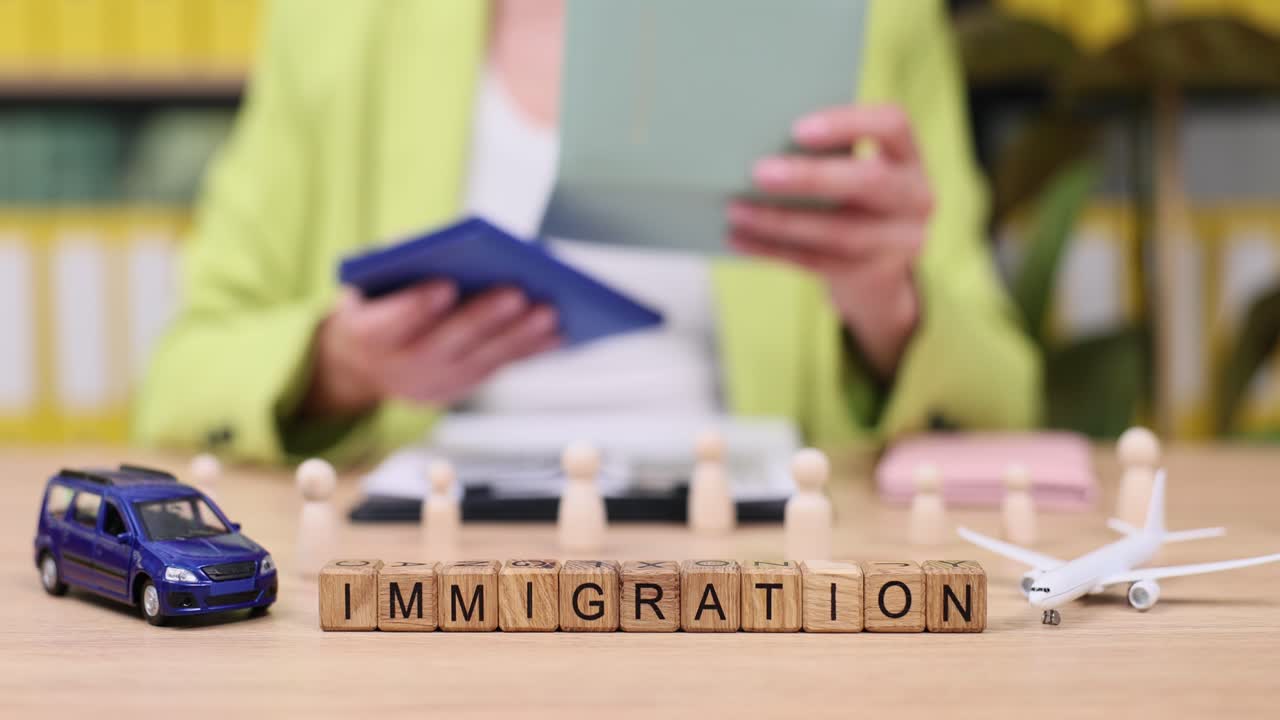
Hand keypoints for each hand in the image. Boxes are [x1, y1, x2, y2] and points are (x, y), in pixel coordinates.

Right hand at [302, 282, 560, 416]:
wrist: (363, 367)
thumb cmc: (375, 305)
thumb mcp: (367, 280)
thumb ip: (393, 258)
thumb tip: (435, 242)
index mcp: (368, 332)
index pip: (393, 321)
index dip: (417, 305)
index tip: (446, 284)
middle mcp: (400, 365)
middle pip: (446, 342)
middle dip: (483, 318)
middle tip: (516, 292)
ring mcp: (432, 383)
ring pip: (480, 360)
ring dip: (518, 337)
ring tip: (549, 311)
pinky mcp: (459, 389)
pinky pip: (497, 369)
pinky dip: (528, 351)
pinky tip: (556, 333)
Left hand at [726, 105, 931, 377]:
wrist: (879, 267)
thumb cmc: (851, 199)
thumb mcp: (854, 171)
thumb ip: (826, 155)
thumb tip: (757, 144)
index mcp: (908, 157)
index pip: (893, 124)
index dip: (848, 124)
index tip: (798, 129)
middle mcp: (914, 197)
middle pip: (868, 182)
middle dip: (810, 177)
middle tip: (758, 173)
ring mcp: (899, 241)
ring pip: (839, 232)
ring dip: (780, 221)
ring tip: (737, 210)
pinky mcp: (871, 273)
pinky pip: (816, 262)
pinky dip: (772, 249)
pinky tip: (739, 238)